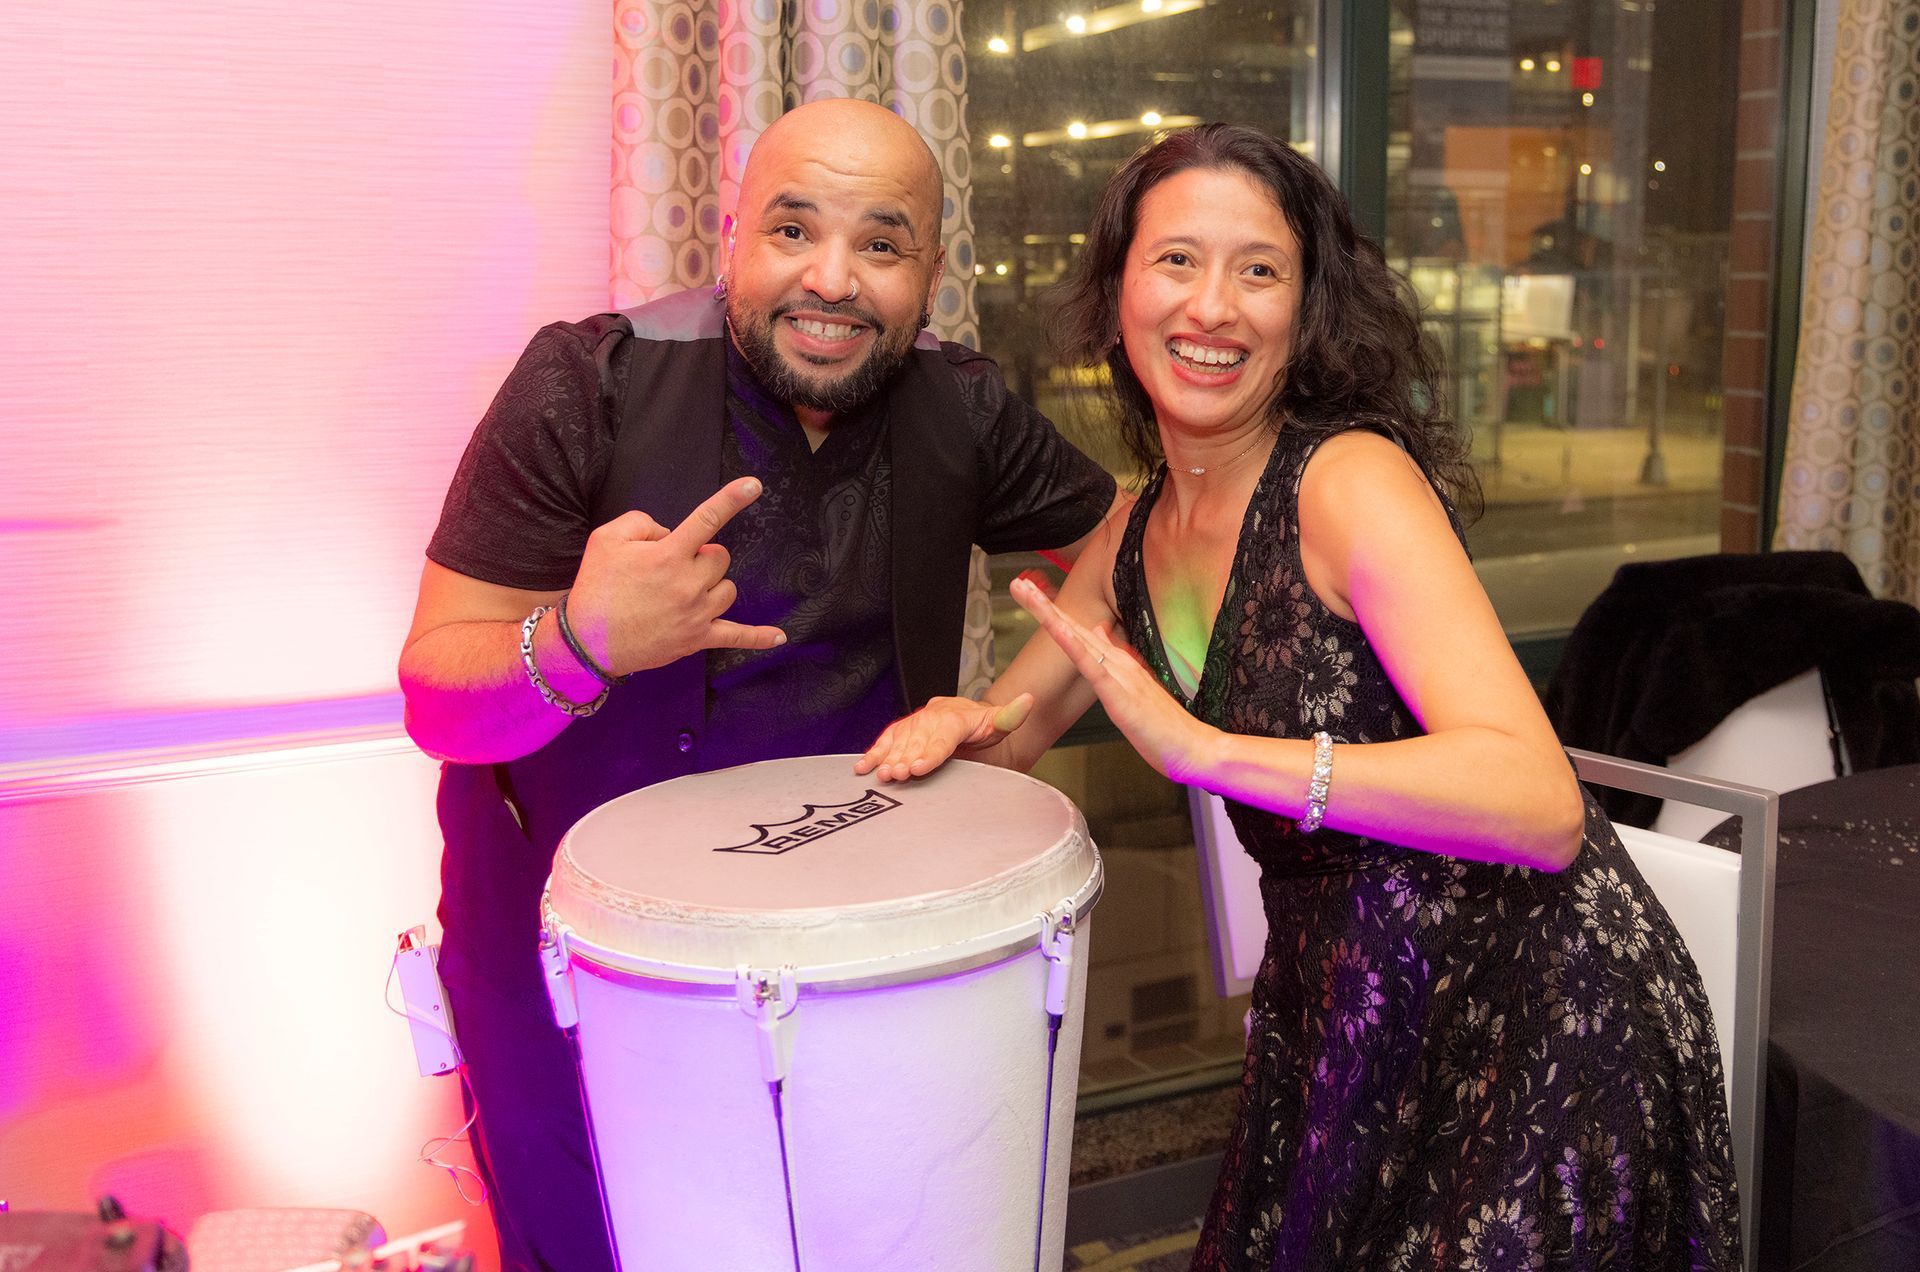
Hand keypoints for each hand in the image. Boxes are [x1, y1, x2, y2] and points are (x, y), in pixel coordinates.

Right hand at [564, 477, 786, 675]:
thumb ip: (641, 522)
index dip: (732, 499)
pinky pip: (736, 637)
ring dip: (712, 584)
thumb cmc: (595, 588)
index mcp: (669, 555)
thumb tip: (670, 532)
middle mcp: (689, 583)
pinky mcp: (698, 639)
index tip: (754, 485)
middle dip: (702, 556)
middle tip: (673, 566)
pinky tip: (779, 637)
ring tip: (683, 591)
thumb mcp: (606, 539)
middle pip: (720, 558)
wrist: (587, 641)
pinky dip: (759, 638)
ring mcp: (697, 613)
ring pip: (728, 588)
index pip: (707, 519)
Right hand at [853, 694, 1035, 782]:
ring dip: (888, 759)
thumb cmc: (981, 724)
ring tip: (881, 775)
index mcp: (952, 719)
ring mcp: (913, 725)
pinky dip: (873, 753)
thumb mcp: (999, 721)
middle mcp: (929, 720)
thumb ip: (1011, 715)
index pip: (941, 738)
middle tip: (898, 775)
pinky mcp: (901, 732)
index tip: (920, 767)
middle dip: (906, 760)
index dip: (930, 754)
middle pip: (916, 743)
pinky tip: (862, 768)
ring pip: (899, 743)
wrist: (964, 716)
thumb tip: (1028, 700)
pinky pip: (885, 741)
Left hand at [1009, 575, 1217, 784]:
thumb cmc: (1165, 728)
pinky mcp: (1119, 694)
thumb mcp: (1134, 690)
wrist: (1192, 747)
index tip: (1031, 595)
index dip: (1054, 614)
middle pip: (1073, 628)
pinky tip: (1058, 629)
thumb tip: (1098, 631)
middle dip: (1043, 606)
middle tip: (1018, 583)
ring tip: (1027, 594)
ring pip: (1077, 639)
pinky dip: (1074, 645)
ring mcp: (1118, 675)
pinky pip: (1092, 666)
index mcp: (1119, 663)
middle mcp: (1118, 661)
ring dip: (1050, 615)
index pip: (1080, 633)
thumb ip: (1116, 660)